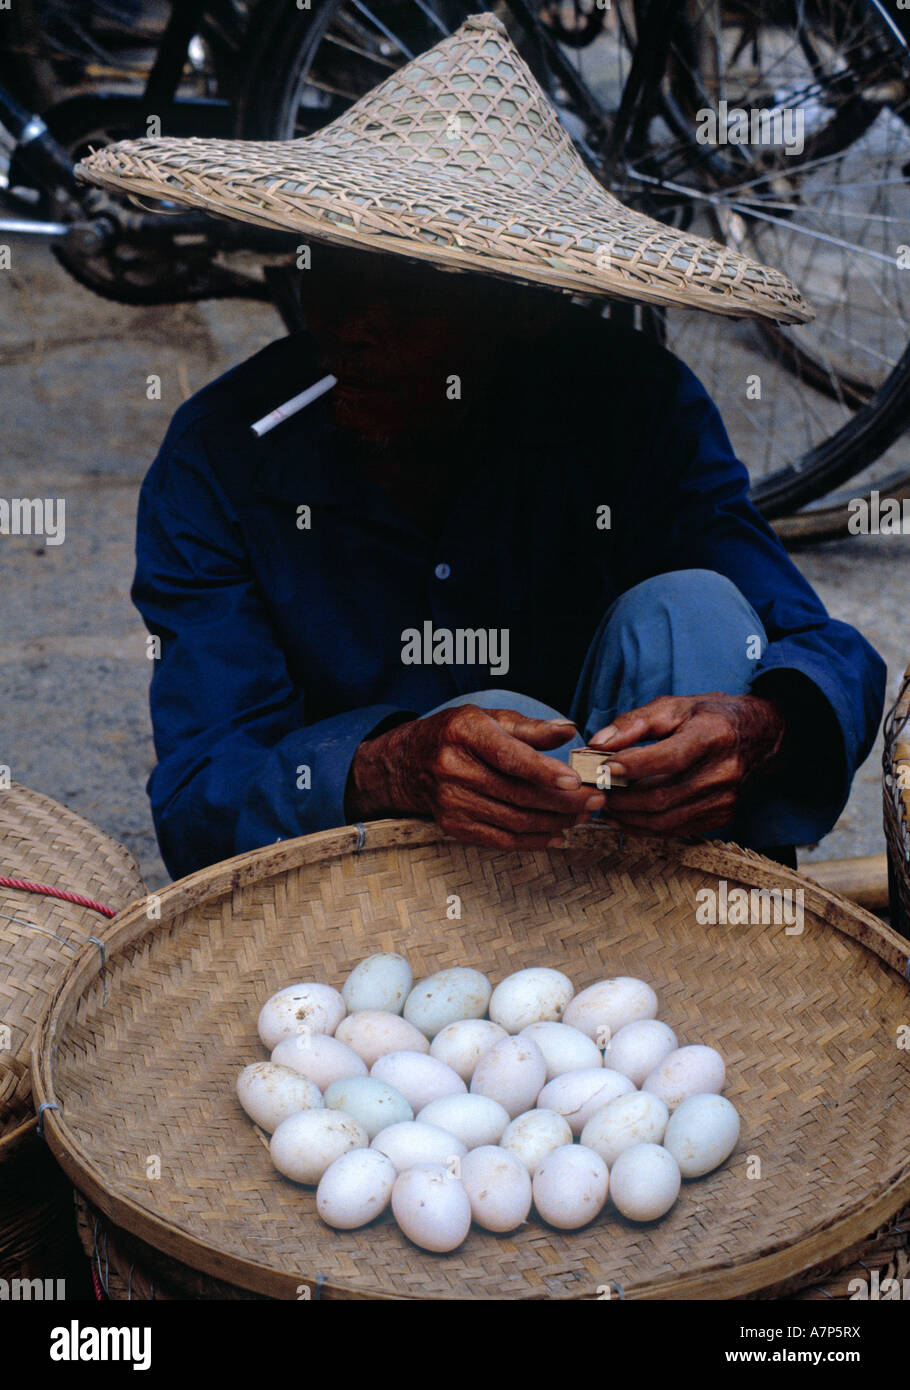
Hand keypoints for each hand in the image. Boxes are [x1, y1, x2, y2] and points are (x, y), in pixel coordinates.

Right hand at [347, 705, 605, 849]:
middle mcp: (454, 768)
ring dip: (555, 822)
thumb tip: (570, 733)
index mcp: (464, 733)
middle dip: (563, 801)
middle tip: (595, 799)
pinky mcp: (453, 825)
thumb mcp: (489, 717)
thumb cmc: (456, 734)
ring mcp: (451, 801)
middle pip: (518, 793)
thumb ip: (531, 727)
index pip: (509, 757)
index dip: (545, 772)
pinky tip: (558, 836)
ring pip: (514, 820)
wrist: (407, 763)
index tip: (576, 781)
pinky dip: (534, 841)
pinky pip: (501, 840)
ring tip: (582, 816)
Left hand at [587, 693, 786, 836]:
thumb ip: (634, 723)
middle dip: (622, 798)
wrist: (761, 736)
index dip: (634, 766)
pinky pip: (676, 830)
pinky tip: (625, 819)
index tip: (605, 768)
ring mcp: (725, 799)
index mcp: (712, 736)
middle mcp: (723, 771)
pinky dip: (645, 829)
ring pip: (666, 820)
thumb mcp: (674, 706)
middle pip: (663, 796)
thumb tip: (598, 743)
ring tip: (605, 807)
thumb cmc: (710, 717)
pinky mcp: (722, 816)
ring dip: (629, 818)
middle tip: (596, 792)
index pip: (670, 758)